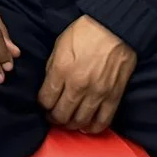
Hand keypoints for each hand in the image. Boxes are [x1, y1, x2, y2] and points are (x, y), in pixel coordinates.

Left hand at [38, 16, 135, 133]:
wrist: (114, 28)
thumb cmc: (85, 33)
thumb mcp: (59, 46)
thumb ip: (53, 69)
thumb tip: (50, 87)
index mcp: (61, 71)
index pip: (46, 100)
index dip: (42, 106)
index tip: (44, 105)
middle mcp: (78, 86)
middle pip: (61, 115)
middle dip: (54, 118)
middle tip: (53, 116)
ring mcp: (97, 94)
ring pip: (80, 121)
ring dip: (71, 125)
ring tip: (68, 122)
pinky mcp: (114, 97)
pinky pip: (103, 121)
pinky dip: (93, 128)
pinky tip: (87, 126)